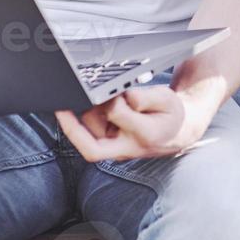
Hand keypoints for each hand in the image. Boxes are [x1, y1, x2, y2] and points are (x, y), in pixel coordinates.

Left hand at [56, 85, 206, 161]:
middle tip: (61, 107)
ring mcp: (117, 151)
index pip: (118, 116)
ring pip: (90, 137)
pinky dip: (87, 120)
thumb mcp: (166, 99)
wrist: (178, 132)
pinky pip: (91, 137)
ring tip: (91, 96)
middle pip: (93, 149)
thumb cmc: (171, 114)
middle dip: (73, 128)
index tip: (109, 89)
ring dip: (85, 116)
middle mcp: (128, 148)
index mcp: (145, 134)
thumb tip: (126, 97)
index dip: (111, 101)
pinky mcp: (110, 148)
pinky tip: (90, 104)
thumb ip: (145, 98)